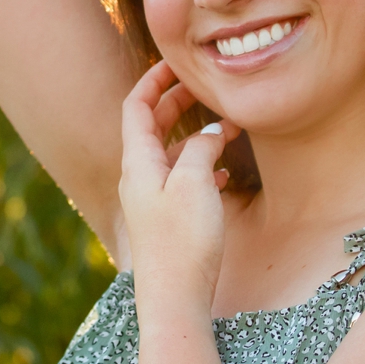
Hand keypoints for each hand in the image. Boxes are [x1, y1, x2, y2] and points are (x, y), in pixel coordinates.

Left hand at [118, 61, 233, 312]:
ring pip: (172, 154)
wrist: (174, 300)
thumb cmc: (182, 242)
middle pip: (153, 127)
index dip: (153, 81)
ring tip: (228, 126)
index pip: (136, 107)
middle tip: (205, 87)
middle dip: (178, 103)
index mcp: (138, 163)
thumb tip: (210, 132)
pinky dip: (201, 166)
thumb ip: (199, 147)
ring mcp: (152, 201)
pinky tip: (223, 173)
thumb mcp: (193, 183)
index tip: (175, 63)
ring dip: (196, 136)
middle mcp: (140, 179)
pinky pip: (182, 181)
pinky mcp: (168, 222)